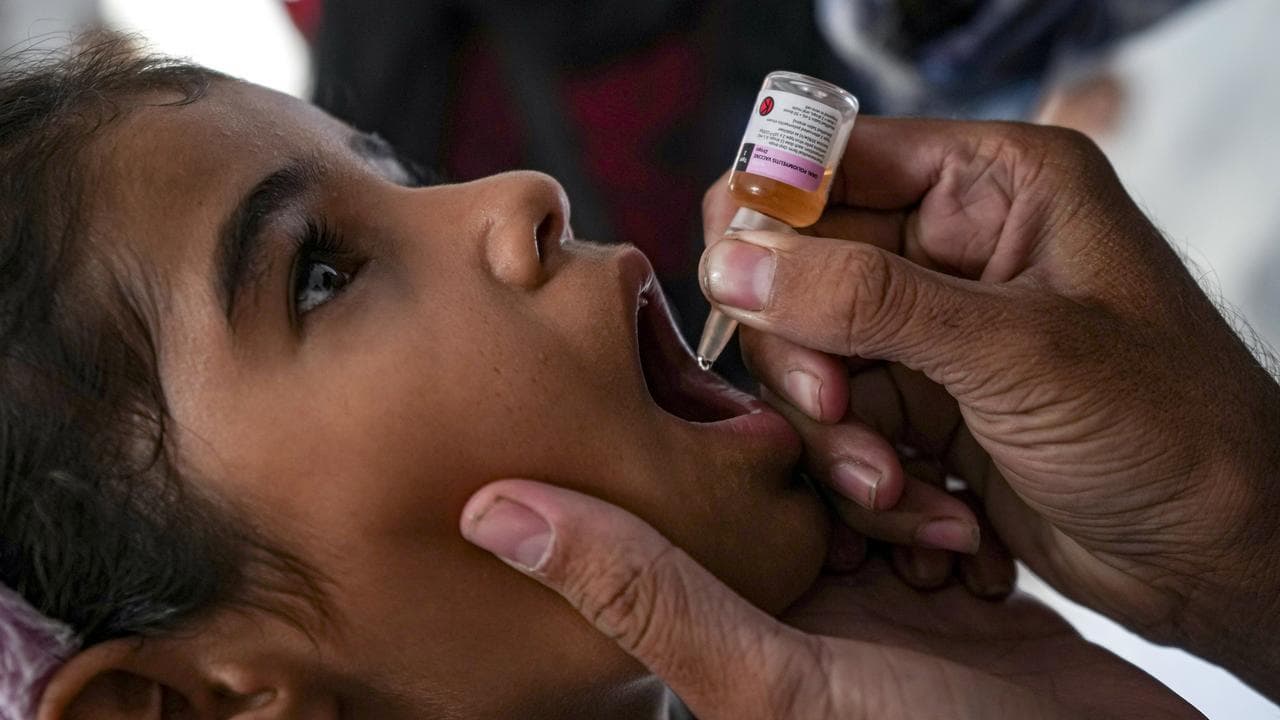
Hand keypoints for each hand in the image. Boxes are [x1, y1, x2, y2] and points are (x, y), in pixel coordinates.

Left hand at [460, 480, 1204, 719]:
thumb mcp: (768, 677)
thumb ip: (640, 592)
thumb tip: (486, 509)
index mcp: (729, 621)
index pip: (694, 502)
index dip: (712, 440)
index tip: (729, 371)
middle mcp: (792, 605)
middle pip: (787, 480)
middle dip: (831, 455)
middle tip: (860, 442)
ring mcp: (874, 598)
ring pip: (863, 482)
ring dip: (898, 476)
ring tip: (926, 499)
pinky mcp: (947, 590)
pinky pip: (932, 505)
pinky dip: (950, 501)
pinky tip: (967, 514)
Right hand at [700, 116, 1279, 694]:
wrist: (1221, 559)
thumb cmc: (1170, 429)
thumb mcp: (1015, 350)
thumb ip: (863, 299)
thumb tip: (731, 263)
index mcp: (990, 186)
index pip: (828, 163)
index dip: (770, 220)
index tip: (744, 293)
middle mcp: (950, 250)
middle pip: (797, 274)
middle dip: (808, 361)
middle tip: (837, 415)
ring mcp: (930, 336)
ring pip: (809, 367)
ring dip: (841, 445)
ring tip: (906, 495)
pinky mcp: (922, 412)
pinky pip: (840, 435)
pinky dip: (872, 490)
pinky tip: (944, 526)